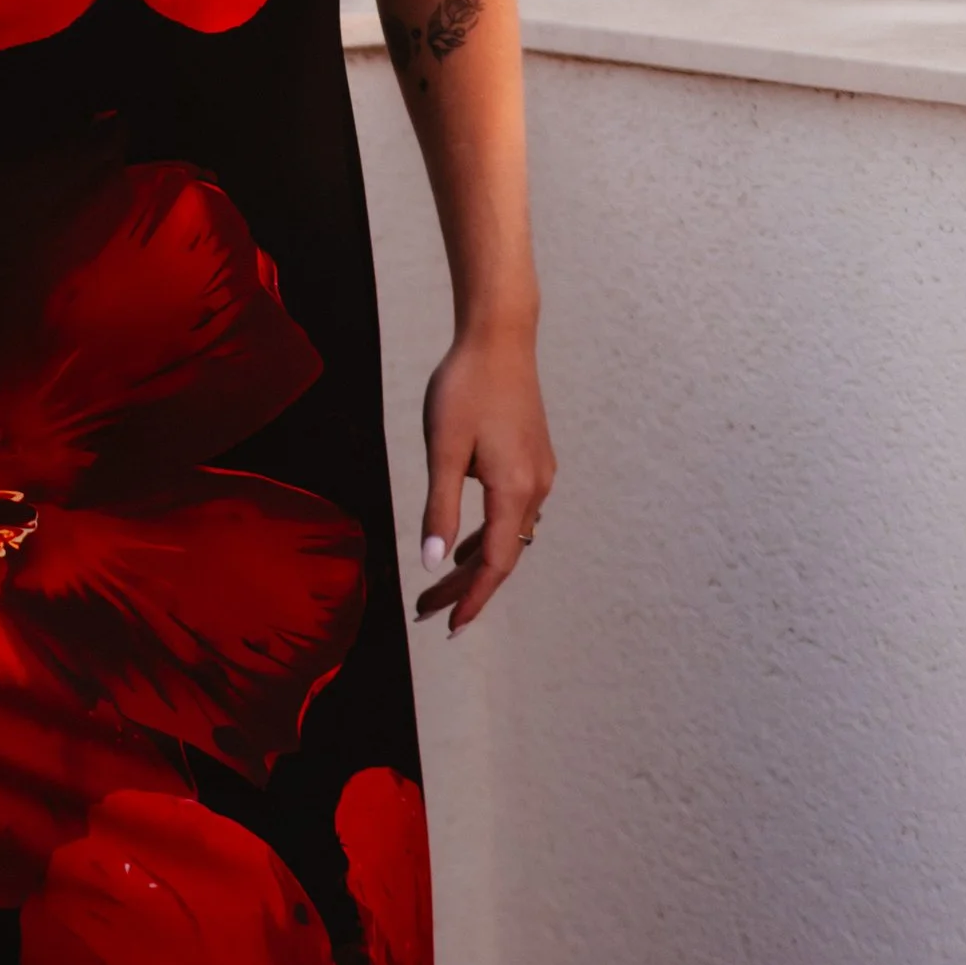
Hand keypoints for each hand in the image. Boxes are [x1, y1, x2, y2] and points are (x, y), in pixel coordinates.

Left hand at [414, 324, 554, 634]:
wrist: (500, 337)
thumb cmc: (465, 387)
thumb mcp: (443, 449)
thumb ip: (440, 508)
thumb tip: (433, 562)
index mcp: (514, 490)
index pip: (495, 564)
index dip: (473, 599)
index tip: (450, 627)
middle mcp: (536, 488)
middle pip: (502, 556)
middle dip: (466, 588)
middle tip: (426, 611)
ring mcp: (539, 474)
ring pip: (509, 537)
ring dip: (476, 563)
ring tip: (439, 587)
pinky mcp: (535, 460)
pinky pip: (514, 516)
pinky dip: (489, 537)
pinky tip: (465, 543)